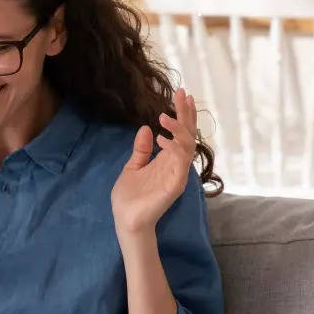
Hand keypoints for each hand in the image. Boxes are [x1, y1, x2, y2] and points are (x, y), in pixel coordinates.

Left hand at [111, 88, 197, 236]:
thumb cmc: (130, 197)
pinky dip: (174, 148)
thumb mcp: (133, 167)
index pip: (180, 133)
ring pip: (187, 146)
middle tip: (182, 94)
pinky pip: (180, 163)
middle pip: (188, 135)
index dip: (183, 114)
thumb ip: (141, 150)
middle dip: (186, 114)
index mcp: (167, 159)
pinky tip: (162, 139)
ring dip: (178, 129)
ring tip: (164, 117)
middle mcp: (176, 165)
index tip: (182, 94)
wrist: (126, 220)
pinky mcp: (175, 185)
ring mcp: (177, 175)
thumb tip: (145, 128)